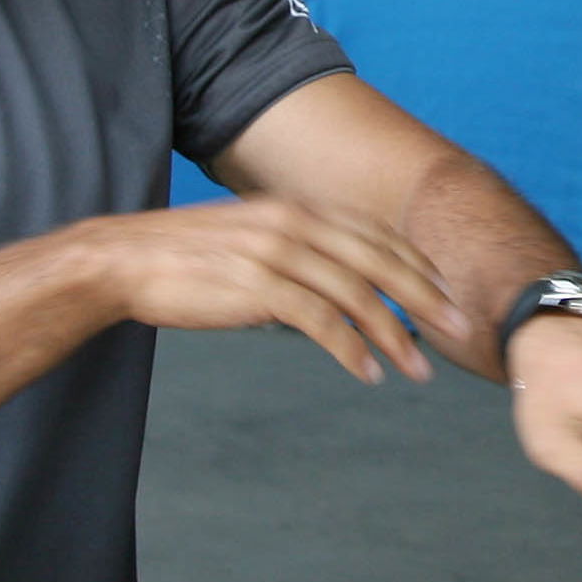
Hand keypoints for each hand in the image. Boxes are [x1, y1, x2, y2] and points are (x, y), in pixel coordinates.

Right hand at [66, 195, 472, 384]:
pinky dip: (351, 350)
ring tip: (417, 368)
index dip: (415, 263)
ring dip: (394, 336)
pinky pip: (321, 323)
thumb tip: (325, 299)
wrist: (124, 261)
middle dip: (424, 297)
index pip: (373, 233)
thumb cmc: (185, 260)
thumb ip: (292, 258)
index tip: (443, 292)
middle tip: (457, 329)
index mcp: (295, 209)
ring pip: (357, 295)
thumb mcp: (249, 242)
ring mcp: (277, 254)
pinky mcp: (258, 288)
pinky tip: (367, 373)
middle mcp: (294, 224)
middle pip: (379, 261)